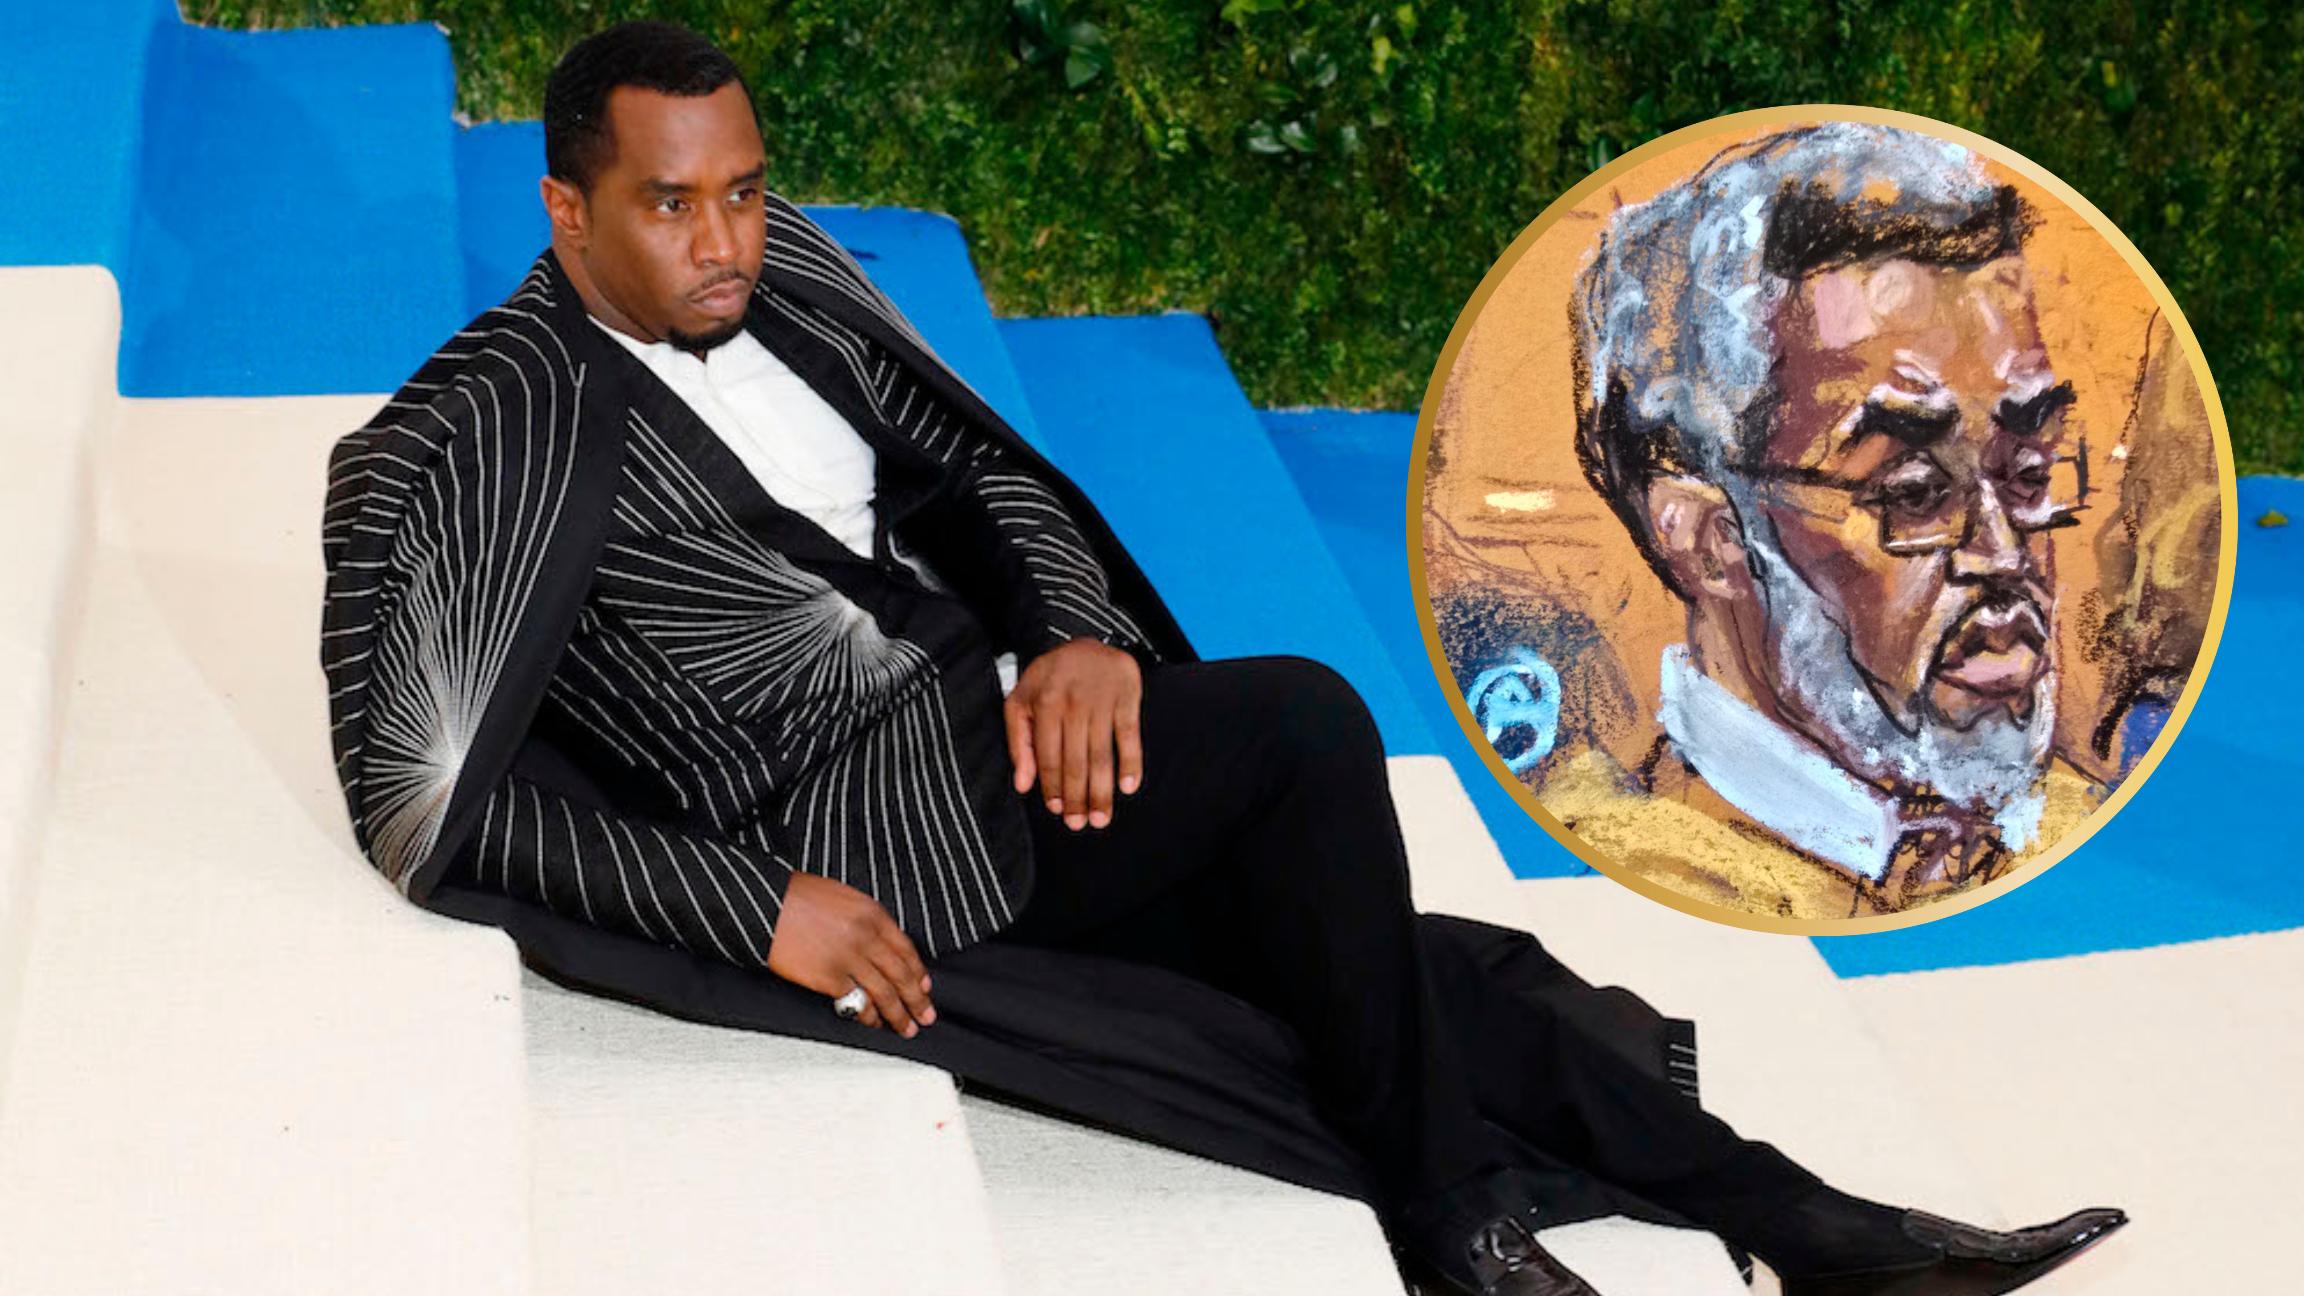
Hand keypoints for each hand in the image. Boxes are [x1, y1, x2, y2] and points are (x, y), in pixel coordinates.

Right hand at [765, 873, 936, 1037]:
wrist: (765, 903)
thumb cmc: (799, 896)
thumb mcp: (844, 898)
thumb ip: (867, 921)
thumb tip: (882, 946)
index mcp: (872, 913)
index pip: (906, 949)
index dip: (919, 973)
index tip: (925, 988)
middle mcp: (866, 936)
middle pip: (901, 974)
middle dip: (917, 1000)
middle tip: (926, 1016)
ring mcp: (848, 958)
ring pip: (884, 993)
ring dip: (898, 1015)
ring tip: (906, 1028)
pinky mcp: (828, 977)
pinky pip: (856, 1002)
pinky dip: (868, 1016)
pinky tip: (874, 1024)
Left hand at [1003, 637, 1143, 830]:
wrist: (1087, 642)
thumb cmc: (1050, 678)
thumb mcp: (1021, 701)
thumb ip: (1018, 742)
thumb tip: (1023, 785)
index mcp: (1045, 704)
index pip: (1049, 757)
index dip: (1052, 787)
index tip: (1057, 810)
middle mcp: (1074, 703)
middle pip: (1076, 761)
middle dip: (1077, 798)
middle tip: (1080, 824)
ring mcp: (1103, 701)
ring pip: (1102, 755)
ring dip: (1102, 791)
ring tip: (1101, 818)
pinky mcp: (1128, 697)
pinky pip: (1130, 736)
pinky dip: (1131, 763)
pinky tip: (1128, 787)